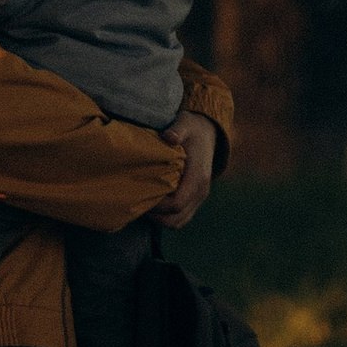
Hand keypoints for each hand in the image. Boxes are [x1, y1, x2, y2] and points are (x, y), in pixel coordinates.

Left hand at [153, 110, 218, 228]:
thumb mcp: (185, 124)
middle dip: (155, 215)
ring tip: (145, 206)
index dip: (158, 205)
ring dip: (160, 219)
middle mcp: (201, 190)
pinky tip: (155, 207)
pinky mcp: (195, 200)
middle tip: (138, 203)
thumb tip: (169, 137)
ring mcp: (199, 197)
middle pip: (176, 217)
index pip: (177, 202)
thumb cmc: (192, 129)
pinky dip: (167, 218)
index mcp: (198, 176)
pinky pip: (181, 219)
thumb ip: (177, 130)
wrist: (208, 134)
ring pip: (178, 222)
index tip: (142, 195)